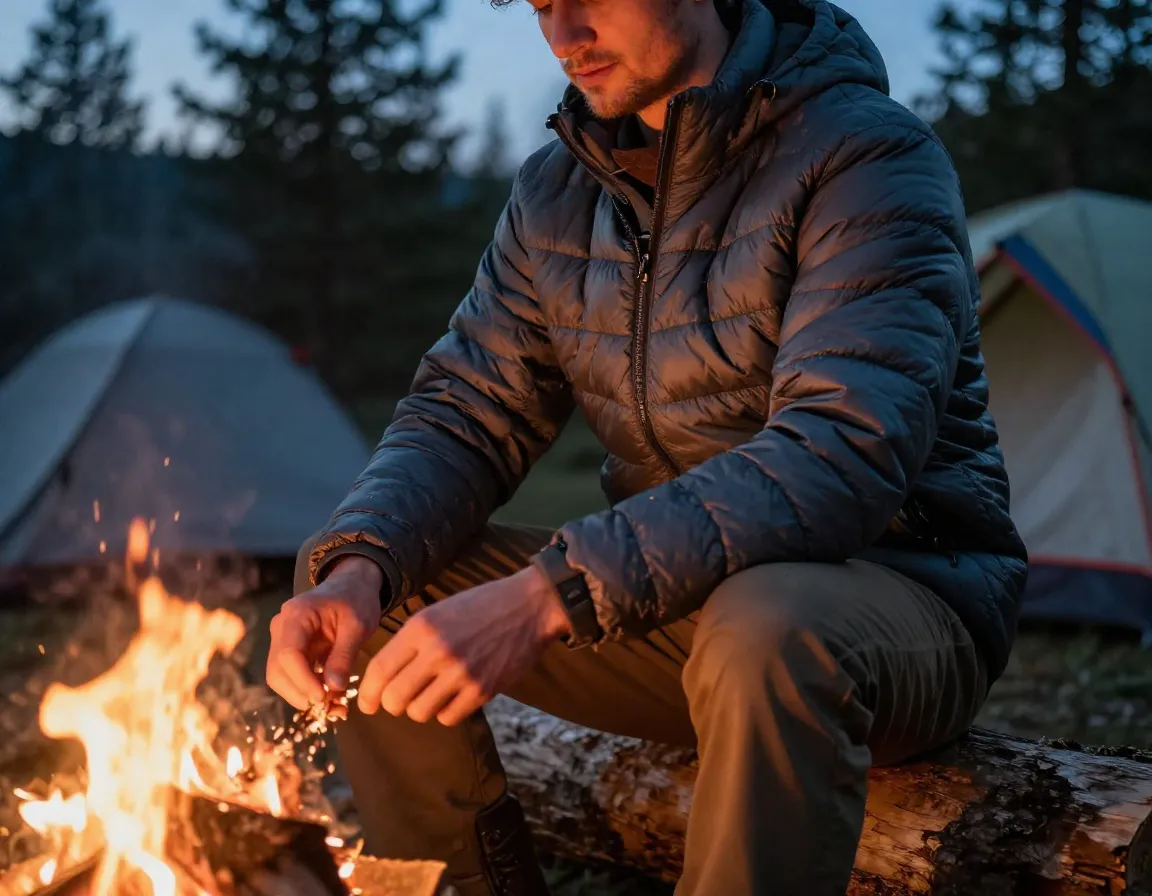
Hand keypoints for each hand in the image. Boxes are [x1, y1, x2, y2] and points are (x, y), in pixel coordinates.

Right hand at [266, 556, 382, 708]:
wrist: (353, 585)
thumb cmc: (356, 600)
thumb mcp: (358, 625)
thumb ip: (344, 656)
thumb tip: (332, 689)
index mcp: (296, 615)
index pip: (288, 654)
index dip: (303, 681)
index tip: (324, 699)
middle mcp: (282, 627)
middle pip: (278, 671)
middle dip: (302, 694)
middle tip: (332, 709)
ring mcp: (283, 639)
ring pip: (282, 678)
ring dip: (305, 697)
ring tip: (336, 708)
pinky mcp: (291, 651)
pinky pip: (293, 676)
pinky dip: (310, 690)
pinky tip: (333, 700)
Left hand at [356, 565, 570, 726]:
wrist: (528, 606)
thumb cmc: (479, 607)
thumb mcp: (437, 612)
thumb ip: (410, 642)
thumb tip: (384, 677)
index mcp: (421, 628)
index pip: (380, 670)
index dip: (368, 693)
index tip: (366, 704)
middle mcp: (437, 651)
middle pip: (395, 698)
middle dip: (392, 704)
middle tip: (399, 700)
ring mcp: (461, 673)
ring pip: (419, 712)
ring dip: (420, 708)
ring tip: (430, 694)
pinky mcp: (483, 689)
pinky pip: (448, 717)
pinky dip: (445, 712)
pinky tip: (452, 697)